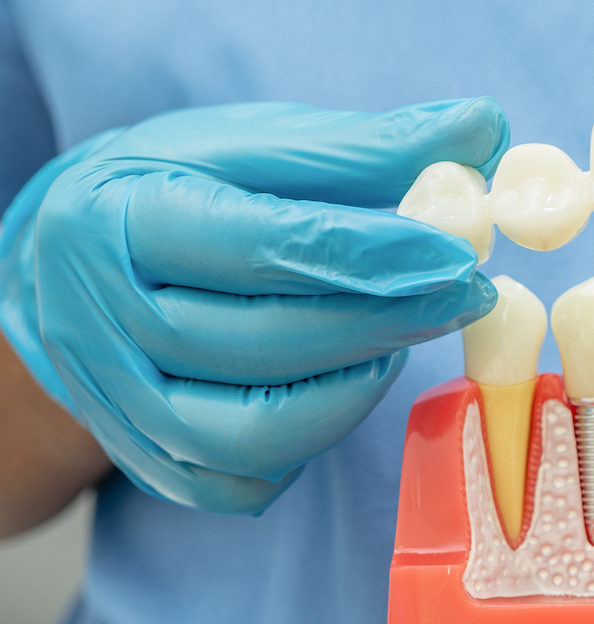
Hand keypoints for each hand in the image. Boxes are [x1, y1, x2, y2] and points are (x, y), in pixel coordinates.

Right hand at [0, 98, 507, 511]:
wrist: (73, 263)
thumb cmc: (176, 191)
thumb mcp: (253, 145)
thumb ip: (366, 146)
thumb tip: (481, 130)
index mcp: (119, 219)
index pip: (267, 245)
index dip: (378, 253)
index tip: (458, 252)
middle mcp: (99, 321)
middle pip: (265, 343)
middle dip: (385, 322)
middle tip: (462, 296)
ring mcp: (116, 405)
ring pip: (253, 432)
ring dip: (350, 391)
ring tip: (396, 338)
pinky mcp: (145, 460)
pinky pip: (241, 483)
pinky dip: (306, 445)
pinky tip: (338, 389)